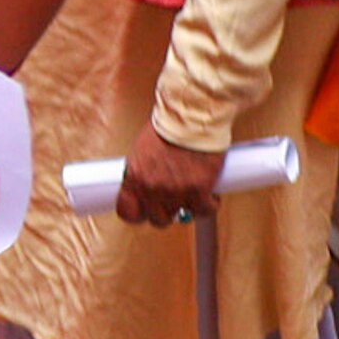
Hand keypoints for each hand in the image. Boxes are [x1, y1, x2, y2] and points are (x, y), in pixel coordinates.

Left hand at [113, 123, 228, 228]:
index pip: (127, 212)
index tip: (145, 211)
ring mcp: (175, 192)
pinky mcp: (199, 190)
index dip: (138, 214)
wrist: (191, 119)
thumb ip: (142, 170)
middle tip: (174, 202)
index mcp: (134, 178)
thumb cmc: (168, 128)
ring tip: (194, 197)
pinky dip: (209, 205)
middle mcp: (152, 189)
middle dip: (166, 212)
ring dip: (188, 208)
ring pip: (181, 216)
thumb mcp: (142, 151)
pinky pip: (204, 210)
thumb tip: (147, 181)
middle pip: (157, 219)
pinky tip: (210, 197)